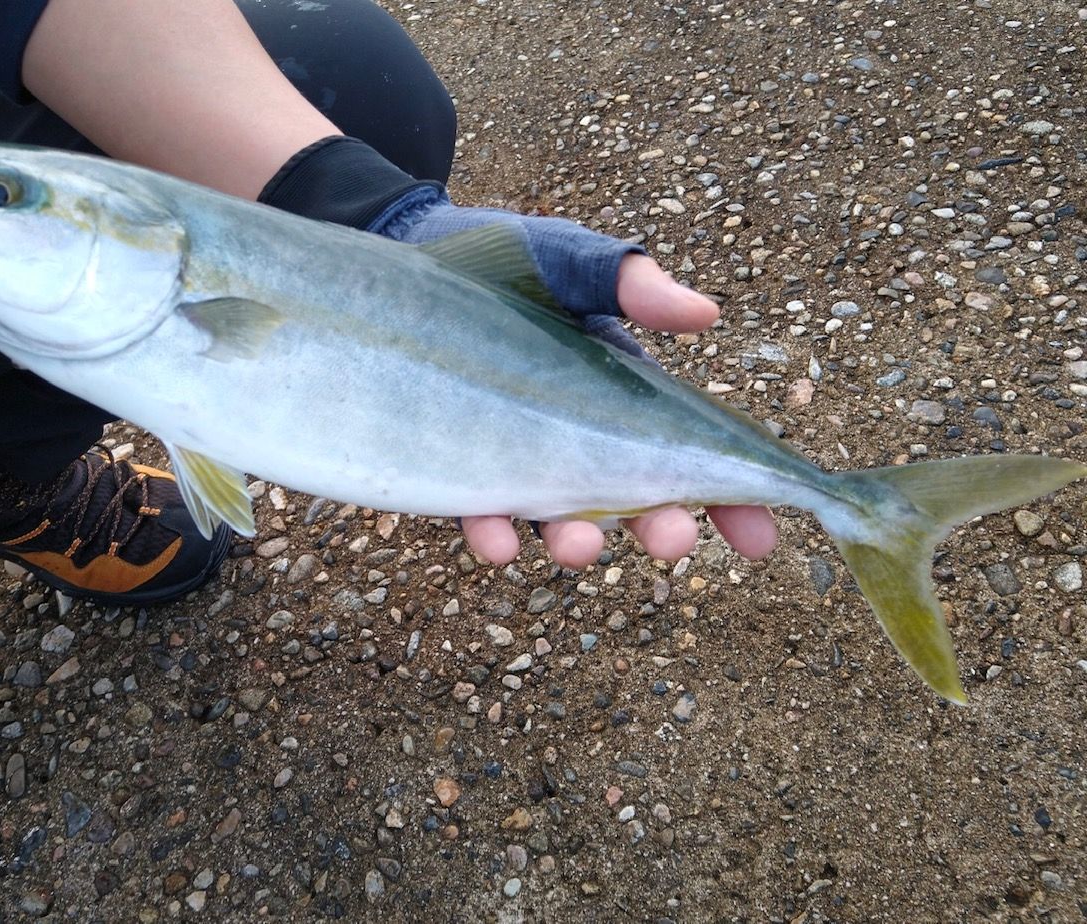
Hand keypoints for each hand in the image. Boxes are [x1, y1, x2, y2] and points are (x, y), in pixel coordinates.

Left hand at [458, 254, 776, 566]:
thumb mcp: (573, 260)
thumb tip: (705, 314)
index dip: (732, 498)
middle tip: (674, 539)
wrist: (409, 251)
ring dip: (574, 542)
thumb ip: (629, 282)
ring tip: (581, 547)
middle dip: (658, 526)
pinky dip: (491, 532)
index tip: (763, 537)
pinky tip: (497, 538)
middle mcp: (577, 434)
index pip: (690, 454)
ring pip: (557, 519)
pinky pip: (479, 510)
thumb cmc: (506, 259)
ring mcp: (518, 453)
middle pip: (631, 499)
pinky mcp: (458, 460)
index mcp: (623, 393)